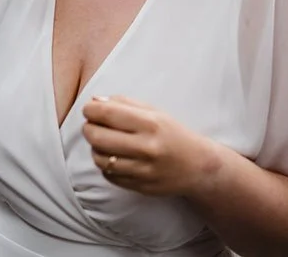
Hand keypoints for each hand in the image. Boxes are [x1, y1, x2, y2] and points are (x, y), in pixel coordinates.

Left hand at [82, 95, 219, 196]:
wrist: (198, 166)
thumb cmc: (172, 134)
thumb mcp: (154, 112)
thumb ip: (124, 103)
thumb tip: (95, 100)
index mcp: (150, 124)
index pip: (106, 113)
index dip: (90, 109)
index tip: (89, 109)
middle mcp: (147, 148)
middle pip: (98, 137)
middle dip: (88, 128)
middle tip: (92, 125)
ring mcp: (144, 170)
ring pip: (100, 159)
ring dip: (95, 148)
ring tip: (103, 142)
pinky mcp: (141, 186)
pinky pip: (109, 176)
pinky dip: (106, 166)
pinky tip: (114, 157)